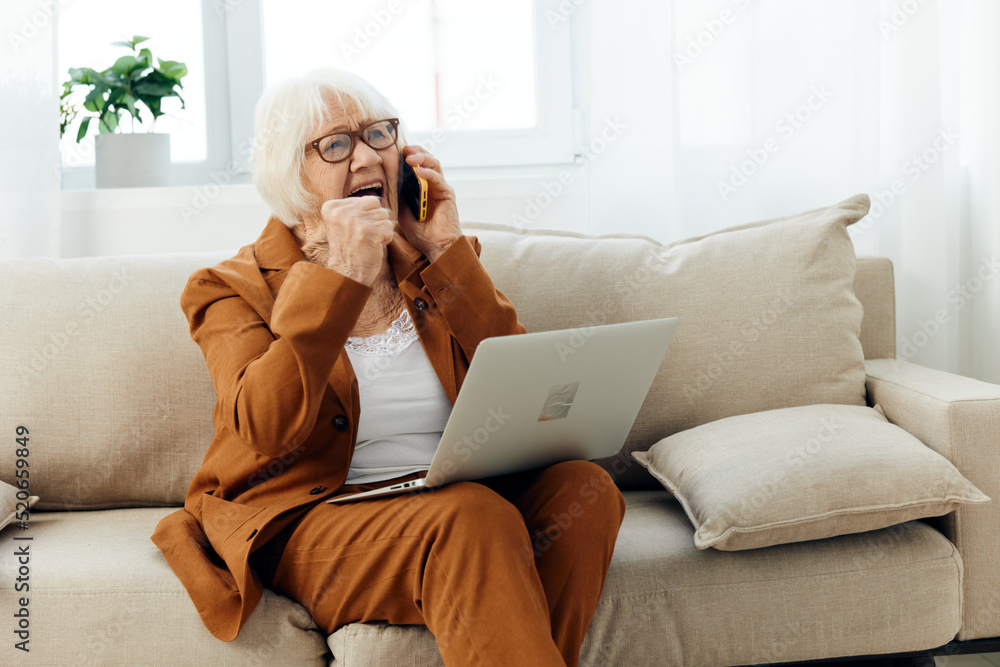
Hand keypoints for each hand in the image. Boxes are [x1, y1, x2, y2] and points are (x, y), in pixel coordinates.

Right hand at [316, 197, 394, 285]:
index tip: (356, 231)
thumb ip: (357, 208)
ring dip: (381, 230)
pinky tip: (375, 246)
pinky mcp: (367, 231)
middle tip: (365, 236)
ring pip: (384, 215)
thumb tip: (381, 199)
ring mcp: (354, 221)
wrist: (347, 273)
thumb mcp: (344, 223)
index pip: (366, 199)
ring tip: (369, 241)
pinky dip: (387, 238)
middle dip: (376, 220)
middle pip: (377, 204)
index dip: (367, 216)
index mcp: (332, 207)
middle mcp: (341, 212)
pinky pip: (389, 227)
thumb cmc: (350, 248)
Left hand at [397, 144, 462, 261]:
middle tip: (404, 148)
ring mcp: (441, 189)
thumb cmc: (422, 233)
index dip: (409, 156)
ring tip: (410, 157)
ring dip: (422, 158)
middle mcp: (433, 186)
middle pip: (427, 160)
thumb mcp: (403, 213)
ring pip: (434, 165)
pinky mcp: (447, 194)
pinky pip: (438, 179)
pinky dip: (428, 173)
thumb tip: (387, 183)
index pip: (417, 166)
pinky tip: (419, 171)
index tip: (396, 150)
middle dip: (416, 151)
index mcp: (423, 188)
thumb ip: (399, 197)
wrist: (436, 247)